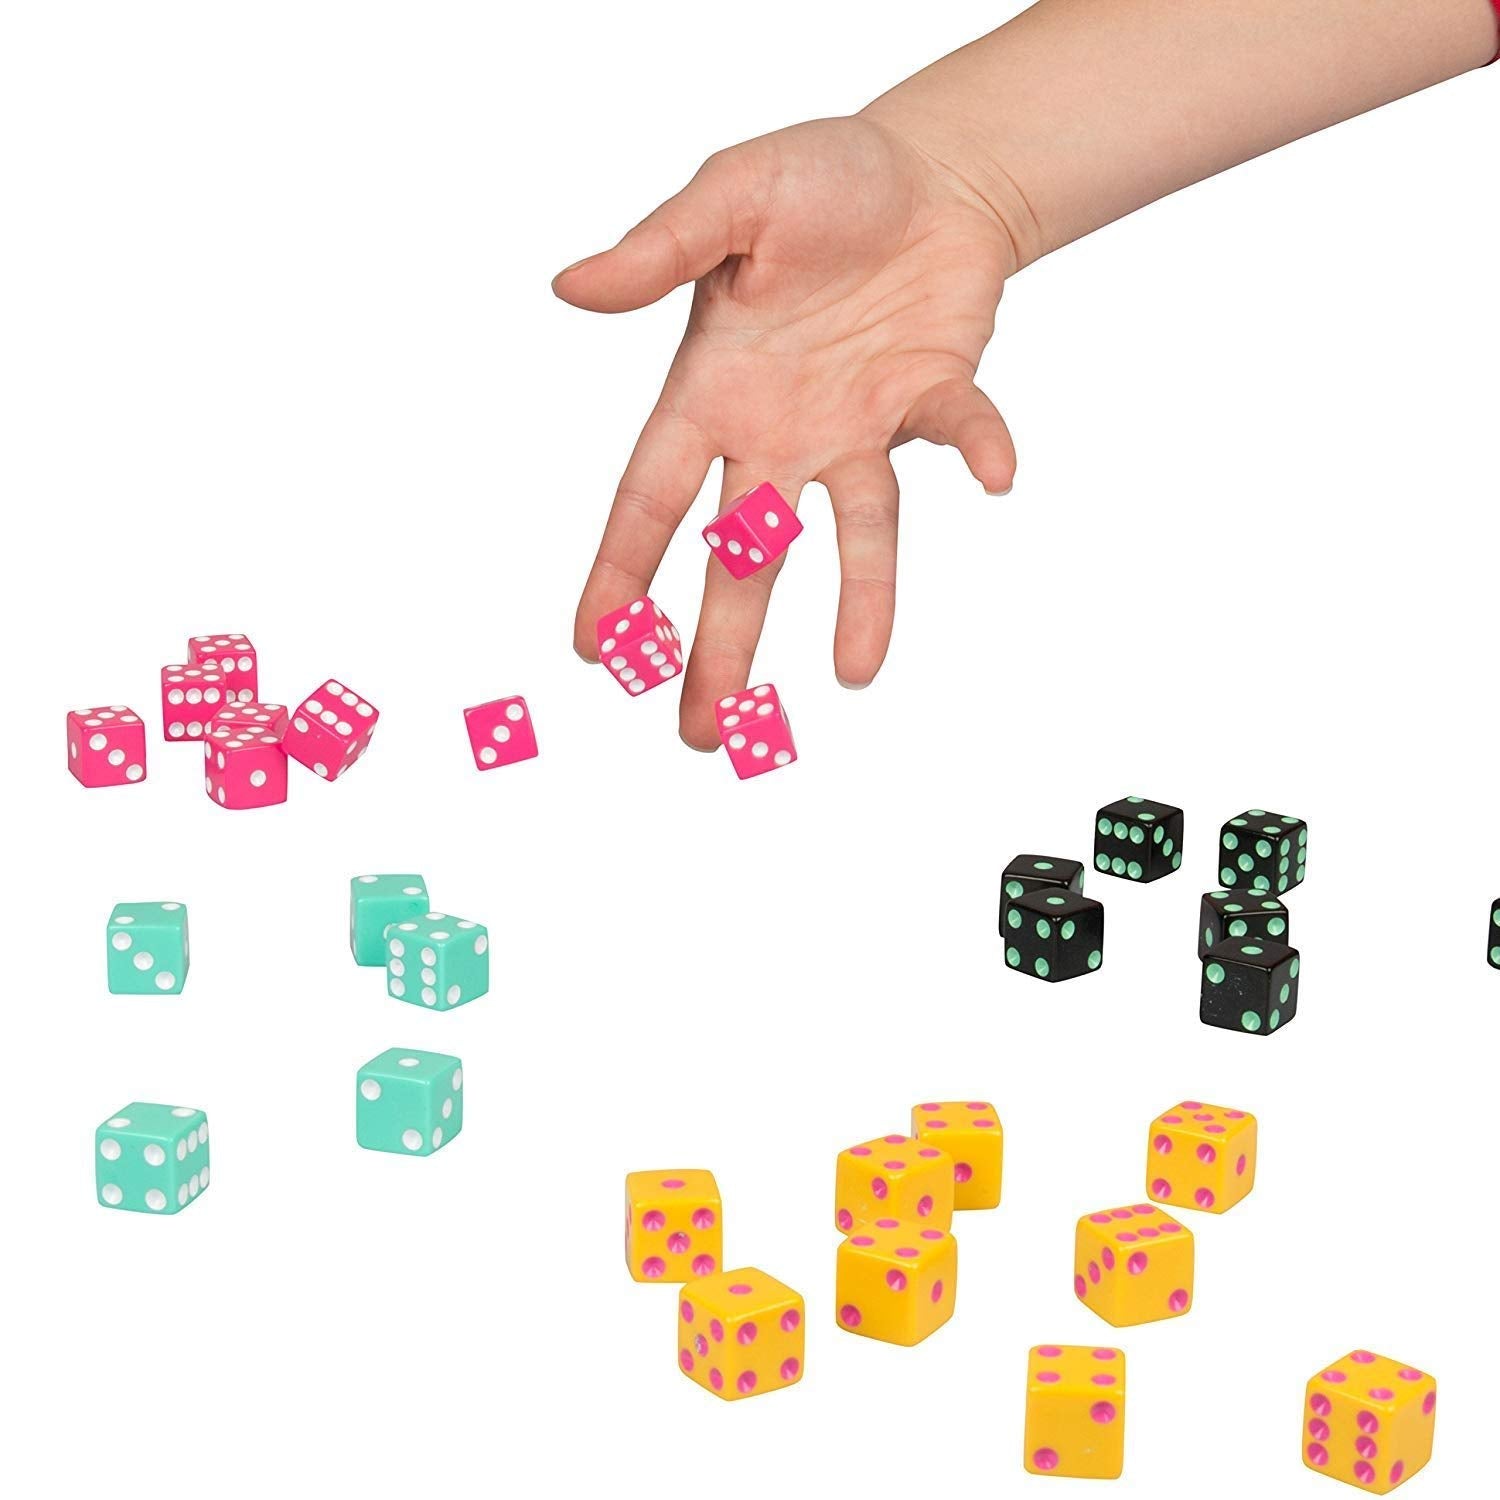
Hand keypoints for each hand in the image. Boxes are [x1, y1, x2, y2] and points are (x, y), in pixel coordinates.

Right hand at [556, 115, 1018, 747]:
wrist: (922, 174)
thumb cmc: (814, 183)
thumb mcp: (728, 196)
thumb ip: (659, 247)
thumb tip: (570, 288)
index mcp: (711, 391)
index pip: (652, 498)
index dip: (622, 572)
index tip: (599, 649)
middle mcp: (778, 432)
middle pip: (744, 555)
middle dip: (721, 643)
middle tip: (704, 732)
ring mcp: (857, 429)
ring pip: (855, 532)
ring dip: (859, 603)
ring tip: (854, 679)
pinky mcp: (931, 399)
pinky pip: (956, 431)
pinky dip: (976, 448)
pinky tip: (997, 475)